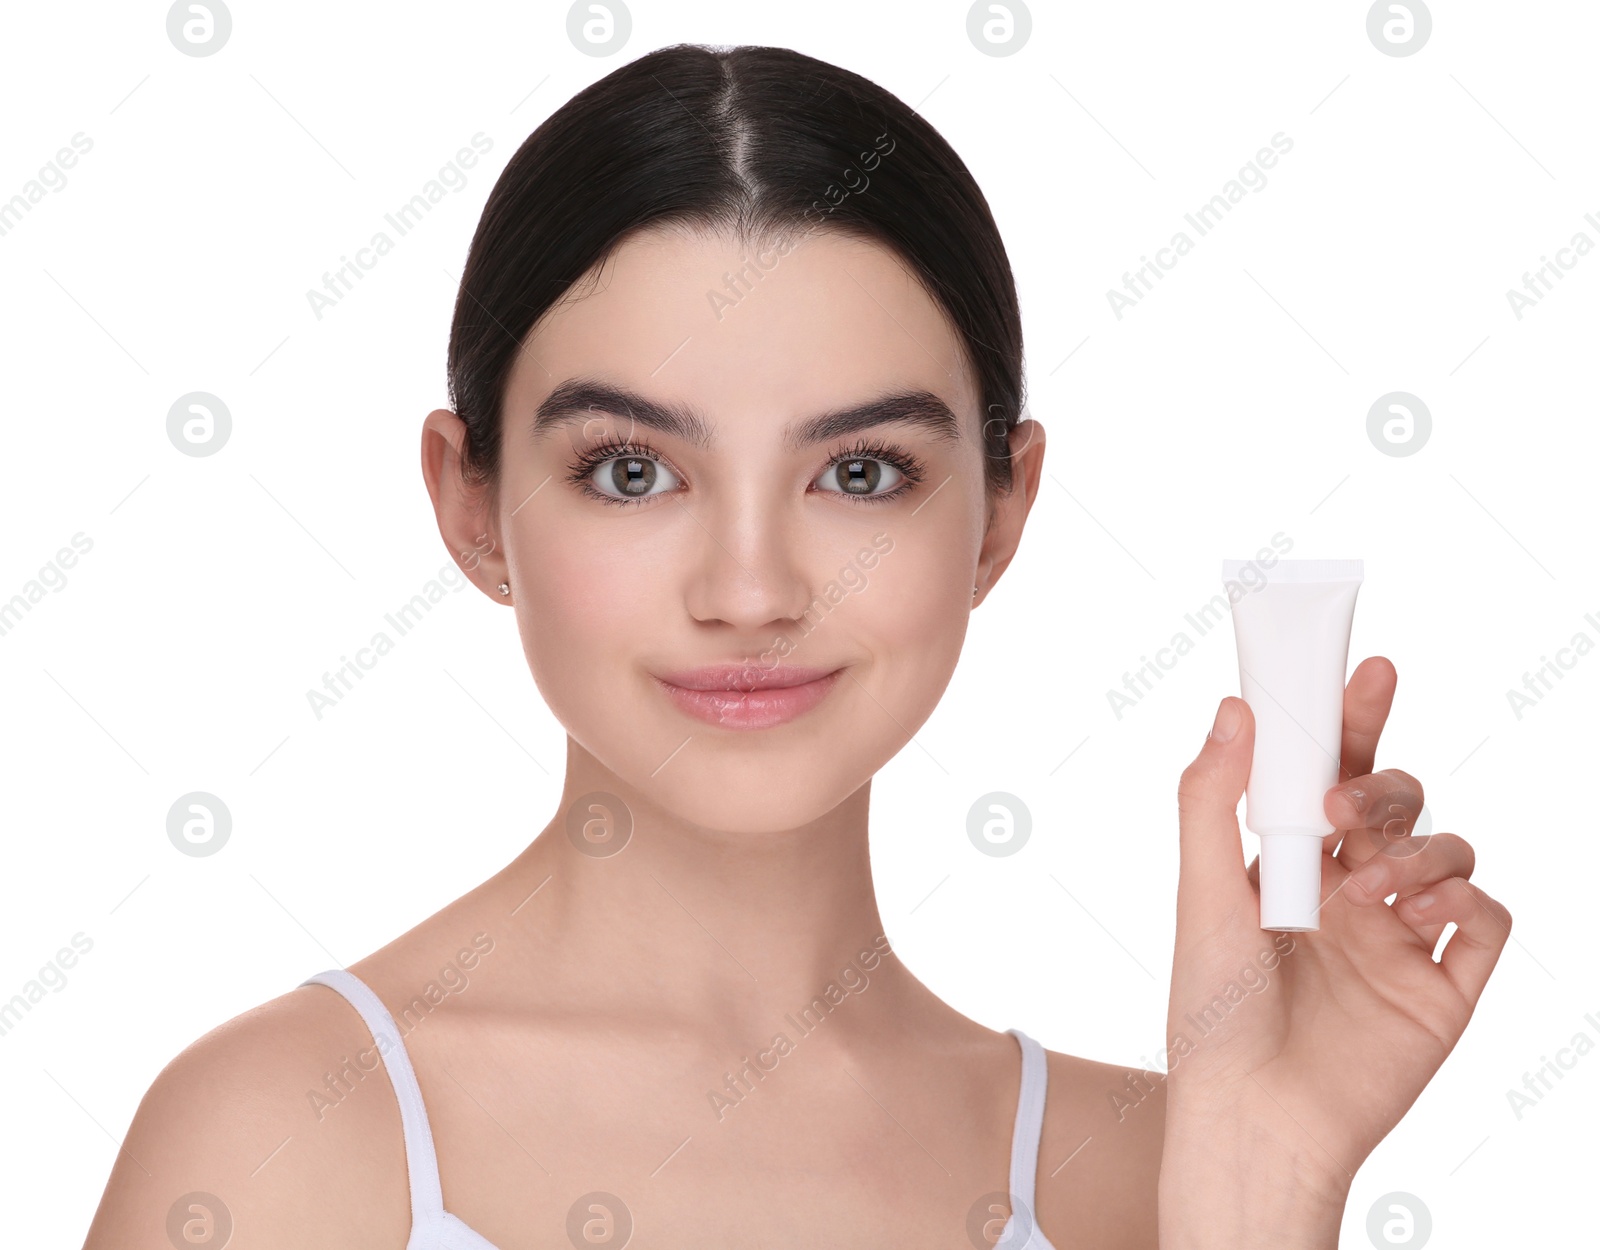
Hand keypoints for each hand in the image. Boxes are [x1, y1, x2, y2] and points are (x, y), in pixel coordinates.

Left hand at [1162, 656, 1513, 1201]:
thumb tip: (1233, 708)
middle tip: (1338, 804)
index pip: (1331, 770)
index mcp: (1292, 861)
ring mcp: (1402, 935)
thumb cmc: (1213, 1011)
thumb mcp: (1202, 893)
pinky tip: (1415, 913)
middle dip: (1378, 782)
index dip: (1354, 719)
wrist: (1252, 1113)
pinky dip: (1464, 897)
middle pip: (1397, 799)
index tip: (1367, 670)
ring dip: (1413, 849)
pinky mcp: (1443, 986)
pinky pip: (1487, 917)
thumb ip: (1212, 800)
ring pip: (1447, 847)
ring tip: (1360, 891)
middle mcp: (1351, 889)